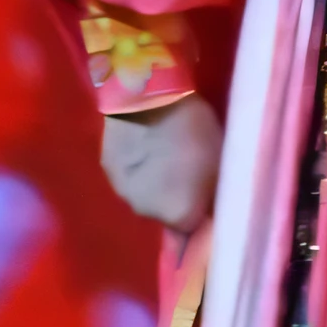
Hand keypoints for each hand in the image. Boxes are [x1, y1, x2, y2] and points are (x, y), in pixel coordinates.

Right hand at [101, 94, 222, 233]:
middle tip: (187, 170)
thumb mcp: (218, 164)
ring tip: (164, 156)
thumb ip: (214, 197)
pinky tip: (146, 147)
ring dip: (155, 184)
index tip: (206, 197)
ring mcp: (122, 192)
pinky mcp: (107, 170)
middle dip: (176, 198)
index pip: (192, 230)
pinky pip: (130, 178)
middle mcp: (146, 212)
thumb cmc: (194, 129)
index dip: (201, 214)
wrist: (148, 97)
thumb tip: (212, 214)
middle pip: (166, 213)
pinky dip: (139, 169)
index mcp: (177, 213)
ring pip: (146, 196)